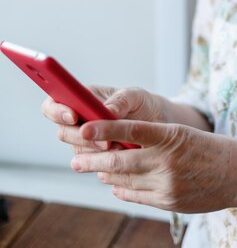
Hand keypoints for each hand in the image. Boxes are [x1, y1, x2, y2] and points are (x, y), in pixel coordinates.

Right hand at [41, 86, 166, 153]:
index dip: (57, 111)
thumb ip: (120, 100)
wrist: (157, 125)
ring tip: (119, 148)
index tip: (73, 116)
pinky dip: (105, 163)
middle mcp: (79, 120)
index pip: (54, 104)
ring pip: (77, 152)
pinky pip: (91, 165)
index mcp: (82, 98)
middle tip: (104, 142)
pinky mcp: (96, 158)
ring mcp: (86, 141)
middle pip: (63, 132)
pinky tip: (121, 157)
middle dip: (81, 138)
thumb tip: (107, 110)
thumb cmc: (142, 104)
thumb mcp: (135, 96)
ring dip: (95, 154)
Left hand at [71, 119, 236, 212]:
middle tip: (75, 160)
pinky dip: (123, 190)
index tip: (83, 128)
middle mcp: (167, 160)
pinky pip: (138, 196)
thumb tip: (123, 147)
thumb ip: (155, 140)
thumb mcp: (185, 134)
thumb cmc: (213, 148)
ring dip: (107, 175)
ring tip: (94, 170)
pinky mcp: (170, 202)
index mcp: (171, 135)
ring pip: (126, 180)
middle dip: (94, 160)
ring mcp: (168, 184)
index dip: (104, 129)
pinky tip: (116, 185)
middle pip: (120, 160)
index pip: (131, 129)